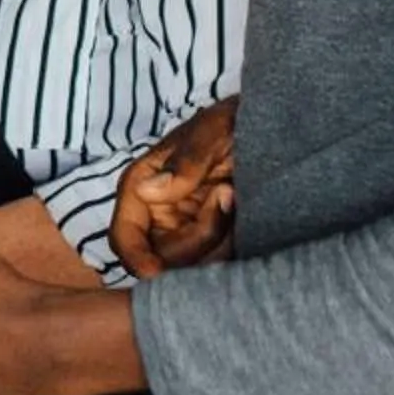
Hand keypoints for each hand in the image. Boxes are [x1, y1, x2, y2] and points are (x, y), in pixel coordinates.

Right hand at [111, 98, 236, 277]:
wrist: (270, 127)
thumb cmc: (230, 121)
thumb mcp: (211, 133)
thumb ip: (184, 163)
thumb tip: (146, 191)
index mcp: (140, 188)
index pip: (123, 237)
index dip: (136, 260)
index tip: (158, 272)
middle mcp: (157, 215)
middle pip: (161, 259)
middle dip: (196, 238)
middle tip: (226, 195)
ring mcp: (184, 230)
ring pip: (192, 266)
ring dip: (218, 239)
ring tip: (233, 193)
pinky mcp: (211, 240)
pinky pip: (216, 262)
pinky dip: (230, 244)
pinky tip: (241, 210)